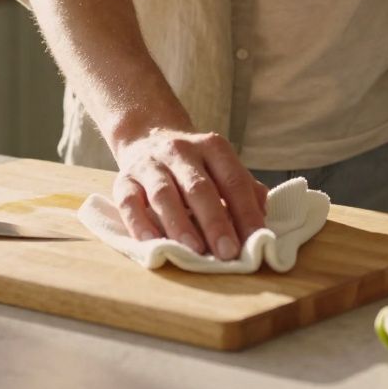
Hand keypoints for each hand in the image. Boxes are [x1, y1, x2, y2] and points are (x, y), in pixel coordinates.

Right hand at [111, 129, 268, 259]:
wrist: (148, 136)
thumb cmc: (195, 164)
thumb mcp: (223, 166)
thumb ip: (245, 190)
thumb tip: (263, 219)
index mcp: (212, 147)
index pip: (233, 180)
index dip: (246, 212)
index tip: (255, 241)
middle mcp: (180, 151)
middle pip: (199, 188)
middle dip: (215, 222)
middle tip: (227, 253)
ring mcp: (149, 165)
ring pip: (163, 194)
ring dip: (180, 224)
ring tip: (194, 250)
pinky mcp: (124, 180)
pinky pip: (129, 202)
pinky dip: (140, 223)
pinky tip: (152, 242)